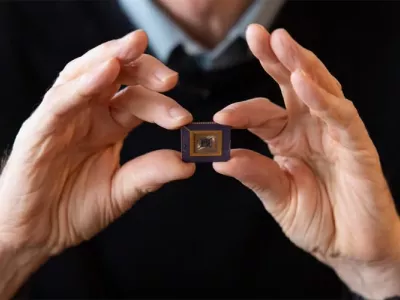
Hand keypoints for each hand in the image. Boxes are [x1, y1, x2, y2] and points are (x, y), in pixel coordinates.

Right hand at [0, 30, 194, 296]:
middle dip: (143, 68)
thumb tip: (189, 162)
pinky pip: (61, 100)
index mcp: (110, 125)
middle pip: (116, 75)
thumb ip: (151, 173)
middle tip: (170, 78)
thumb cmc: (74, 209)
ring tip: (135, 45)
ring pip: (86, 74)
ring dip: (112, 56)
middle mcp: (89, 114)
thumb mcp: (121, 191)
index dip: (162, 105)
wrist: (37, 234)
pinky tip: (105, 70)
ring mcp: (65, 118)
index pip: (139, 100)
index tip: (185, 119)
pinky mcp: (40, 129)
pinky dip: (83, 84)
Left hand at [213, 24, 399, 298]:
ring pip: (319, 90)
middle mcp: (310, 128)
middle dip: (275, 58)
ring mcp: (334, 134)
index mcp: (287, 138)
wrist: (351, 250)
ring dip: (300, 65)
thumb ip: (254, 175)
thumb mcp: (277, 198)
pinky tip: (304, 82)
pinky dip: (323, 99)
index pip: (261, 113)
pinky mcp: (357, 146)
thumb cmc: (317, 221)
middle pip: (291, 85)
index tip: (219, 121)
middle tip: (256, 34)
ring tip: (281, 43)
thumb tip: (219, 158)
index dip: (240, 112)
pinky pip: (340, 117)